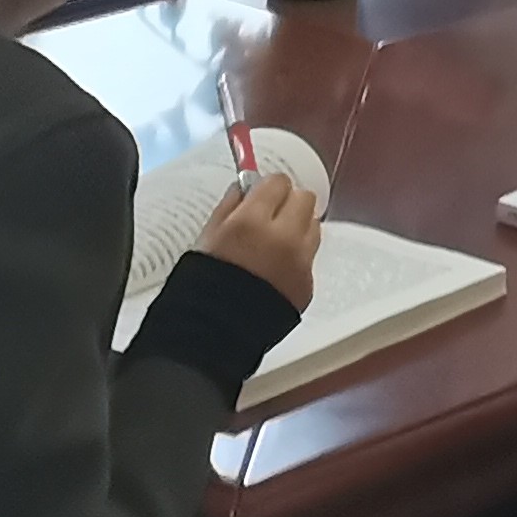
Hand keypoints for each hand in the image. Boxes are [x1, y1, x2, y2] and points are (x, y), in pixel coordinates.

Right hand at [196, 167, 325, 310]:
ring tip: (275, 244)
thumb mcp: (206, 239)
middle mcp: (283, 237)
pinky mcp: (308, 283)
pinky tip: (277, 269)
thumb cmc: (202, 285)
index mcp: (252, 222)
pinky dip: (298, 257)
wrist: (213, 334)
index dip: (268, 189)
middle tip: (270, 217)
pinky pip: (310, 257)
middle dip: (288, 203)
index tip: (261, 196)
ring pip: (314, 224)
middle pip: (304, 198)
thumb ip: (229, 207)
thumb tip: (245, 186)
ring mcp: (300, 261)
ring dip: (298, 227)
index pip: (278, 182)